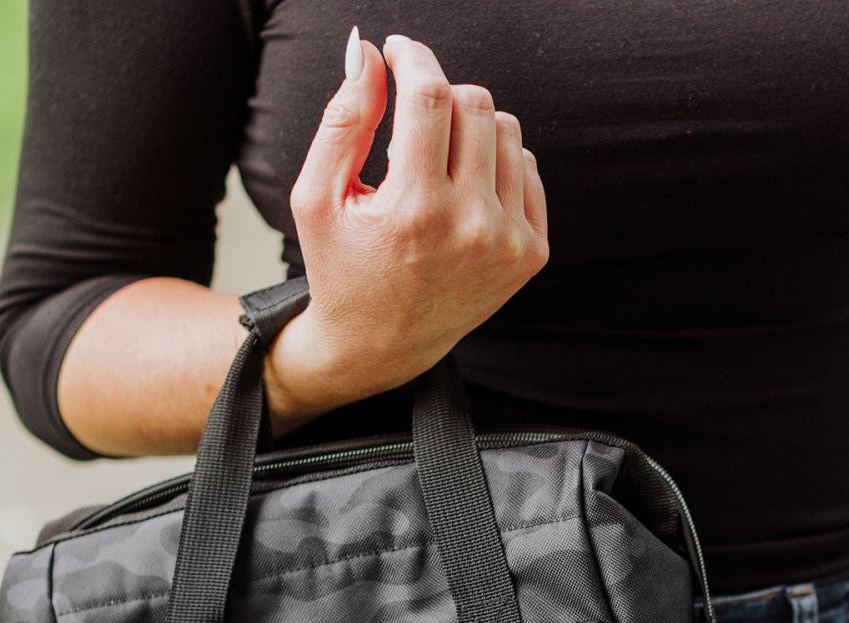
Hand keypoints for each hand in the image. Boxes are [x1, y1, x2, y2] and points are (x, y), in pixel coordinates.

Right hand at [266, 32, 549, 431]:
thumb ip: (343, 119)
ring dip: (469, 125)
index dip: (413, 57)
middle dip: (438, 92)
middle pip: (475, 103)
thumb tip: (368, 51)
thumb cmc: (341, 267)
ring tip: (434, 157)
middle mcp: (471, 226)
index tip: (397, 51)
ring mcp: (509, 242)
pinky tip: (462, 187)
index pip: (431, 96)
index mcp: (414, 210)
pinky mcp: (532, 254)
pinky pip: (526, 167)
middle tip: (409, 114)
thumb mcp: (317, 197)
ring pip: (507, 129)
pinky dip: (494, 161)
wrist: (381, 345)